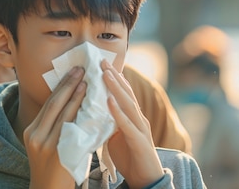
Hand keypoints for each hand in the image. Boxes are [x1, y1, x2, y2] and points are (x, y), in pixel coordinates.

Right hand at [24, 66, 86, 188]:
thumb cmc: (54, 166)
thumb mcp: (46, 142)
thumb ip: (55, 124)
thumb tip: (72, 99)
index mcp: (31, 130)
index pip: (48, 103)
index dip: (61, 85)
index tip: (73, 71)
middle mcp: (35, 135)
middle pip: (54, 104)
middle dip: (68, 84)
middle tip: (81, 69)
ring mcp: (45, 144)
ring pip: (63, 114)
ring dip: (77, 96)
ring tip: (87, 81)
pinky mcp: (57, 153)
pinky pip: (70, 129)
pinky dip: (80, 114)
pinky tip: (89, 105)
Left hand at [102, 60, 163, 187]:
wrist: (145, 180)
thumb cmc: (130, 157)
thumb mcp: (116, 136)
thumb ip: (108, 123)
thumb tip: (92, 111)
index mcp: (132, 117)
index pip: (123, 93)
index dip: (114, 78)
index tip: (102, 64)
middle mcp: (138, 118)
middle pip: (126, 93)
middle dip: (114, 76)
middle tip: (102, 60)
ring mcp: (140, 129)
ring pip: (128, 104)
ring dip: (116, 88)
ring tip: (105, 74)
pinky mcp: (139, 141)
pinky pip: (127, 124)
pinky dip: (118, 112)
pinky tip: (109, 101)